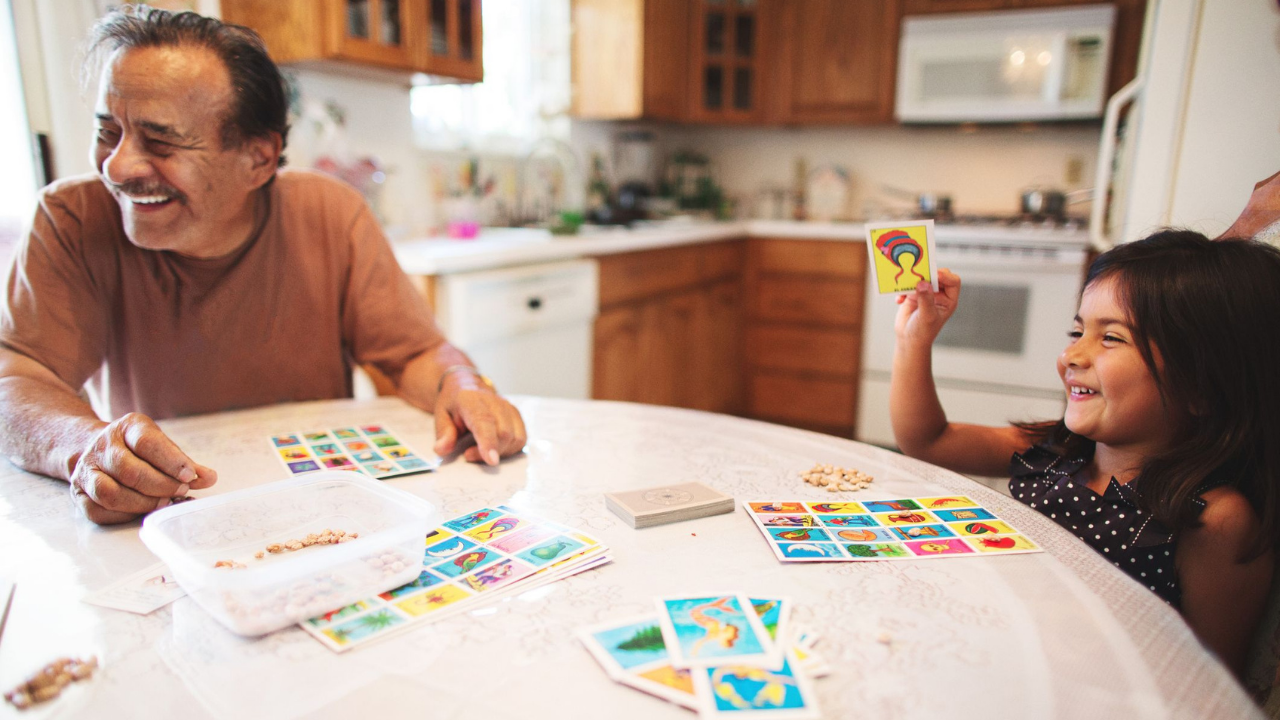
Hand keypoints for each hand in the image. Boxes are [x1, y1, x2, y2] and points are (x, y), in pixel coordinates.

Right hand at [69, 413, 216, 524]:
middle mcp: (102, 446)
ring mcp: (86, 470)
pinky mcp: (78, 493)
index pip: (147, 443)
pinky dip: (124, 515)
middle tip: (181, 491)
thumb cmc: (139, 450)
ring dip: (142, 503)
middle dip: (161, 485)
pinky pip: (99, 510)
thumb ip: (186, 463)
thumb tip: (209, 478)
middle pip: (130, 471)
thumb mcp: (163, 446)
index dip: (171, 461)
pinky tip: (142, 511)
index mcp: (127, 428)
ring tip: (164, 502)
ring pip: (110, 493)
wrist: (96, 448)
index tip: (191, 476)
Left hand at [432, 371, 526, 465]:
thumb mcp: (440, 415)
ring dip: (500, 452)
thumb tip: (442, 449)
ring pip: (515, 438)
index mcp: (471, 400)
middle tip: (468, 454)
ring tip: (481, 450)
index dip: (489, 442)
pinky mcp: (516, 415)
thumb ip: (443, 433)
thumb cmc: (454, 403)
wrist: (466, 385)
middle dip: (488, 452)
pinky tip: (495, 447)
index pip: (484, 421)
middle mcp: (494, 402)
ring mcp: (508, 407)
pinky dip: (510, 449)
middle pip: (503, 433)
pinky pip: (521, 439)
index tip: (491, 460)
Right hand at [894, 268, 960, 346]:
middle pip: (937, 276)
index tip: (934, 274)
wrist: (909, 339)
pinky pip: (908, 285)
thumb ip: (926, 299)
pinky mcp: (913, 294)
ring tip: (905, 288)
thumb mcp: (927, 316)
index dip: (945, 276)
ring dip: (912, 281)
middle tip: (917, 275)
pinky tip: (899, 301)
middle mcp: (939, 294)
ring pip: (922, 278)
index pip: (953, 282)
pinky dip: (902, 290)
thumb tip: (923, 282)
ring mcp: (926, 293)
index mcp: (949, 300)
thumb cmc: (923, 331)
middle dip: (927, 274)